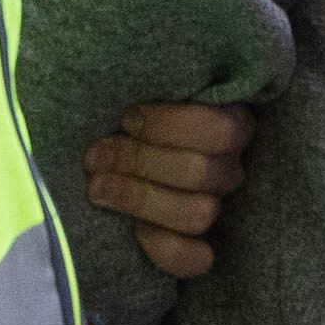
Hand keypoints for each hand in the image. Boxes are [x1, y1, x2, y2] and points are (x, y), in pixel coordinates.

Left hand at [84, 101, 253, 277]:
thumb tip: (133, 63)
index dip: (170, 127)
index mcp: (228, 122)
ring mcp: (214, 206)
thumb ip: (147, 84)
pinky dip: (165, 249)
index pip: (222, 131)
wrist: (97, 146)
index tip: (127, 118)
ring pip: (199, 214)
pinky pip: (195, 260)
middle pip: (201, 173)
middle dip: (139, 161)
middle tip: (96, 155)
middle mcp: (227, 166)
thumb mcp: (135, 87)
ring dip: (139, 198)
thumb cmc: (121, 113)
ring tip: (97, 185)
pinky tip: (135, 232)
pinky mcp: (195, 247)